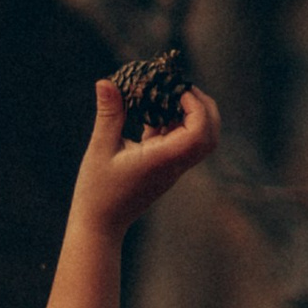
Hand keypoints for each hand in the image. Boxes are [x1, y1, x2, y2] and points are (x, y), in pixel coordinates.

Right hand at [68, 76, 221, 237]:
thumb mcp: (100, 149)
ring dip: (190, 114)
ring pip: (199, 139)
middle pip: (209, 136)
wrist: (100, 225)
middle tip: (181, 88)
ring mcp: (172, 168)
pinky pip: (180, 142)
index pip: (199, 133)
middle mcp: (174, 165)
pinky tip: (153, 110)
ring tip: (166, 94)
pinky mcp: (164, 168)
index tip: (177, 89)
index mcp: (163, 160)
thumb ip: (109, 115)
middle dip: (204, 107)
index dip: (196, 106)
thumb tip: (106, 82)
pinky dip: (174, 123)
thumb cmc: (97, 191)